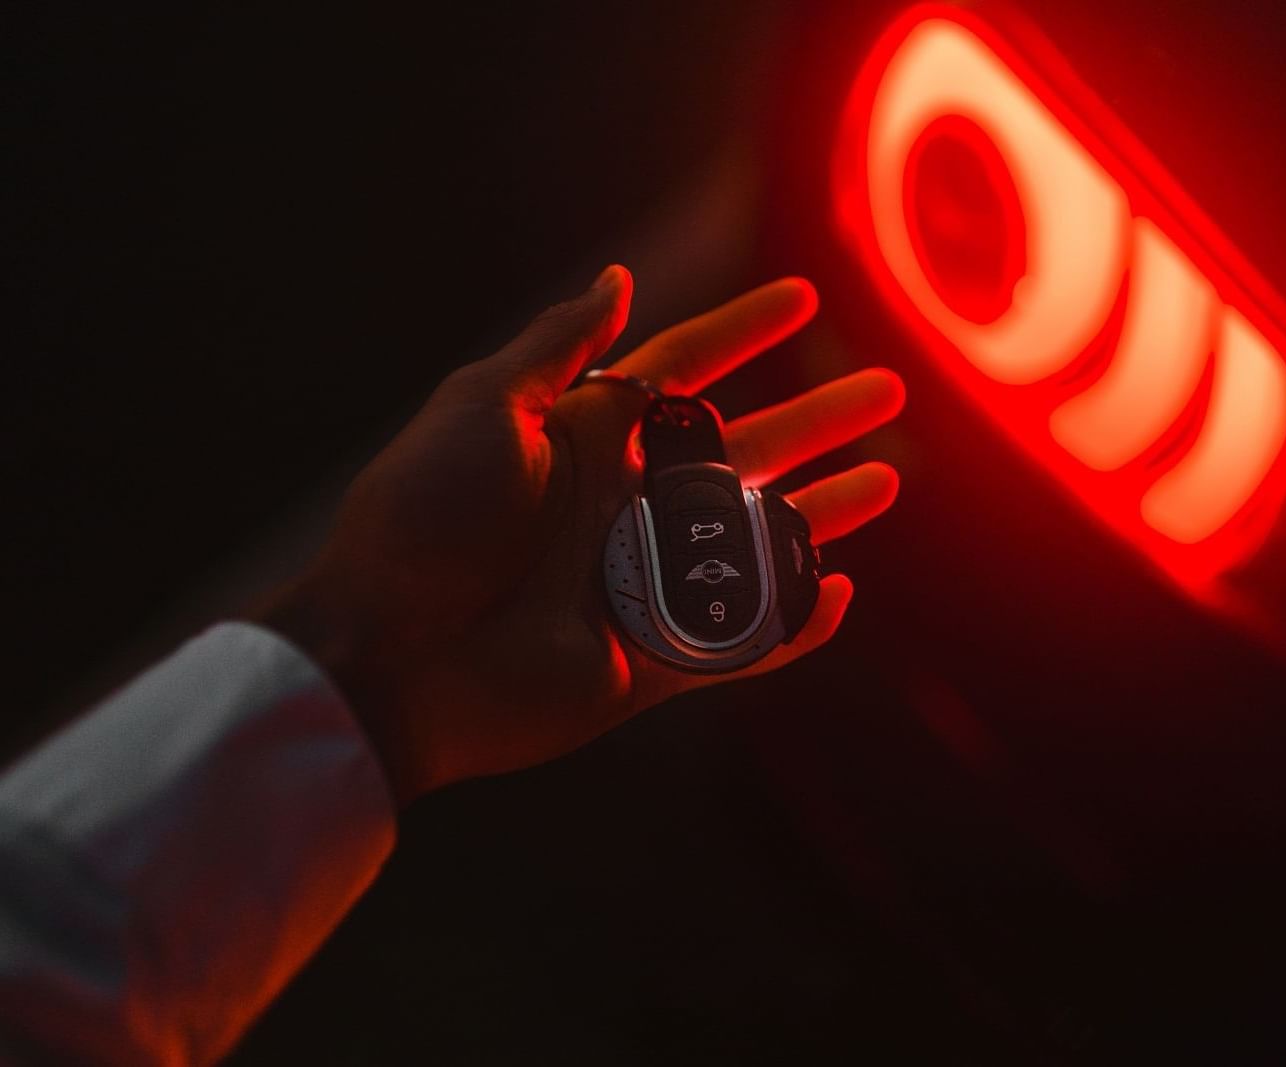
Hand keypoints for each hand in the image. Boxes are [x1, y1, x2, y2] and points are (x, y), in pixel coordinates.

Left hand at [254, 268, 903, 805]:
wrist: (389, 655)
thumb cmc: (423, 521)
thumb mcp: (482, 410)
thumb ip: (558, 346)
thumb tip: (617, 277)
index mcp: (586, 436)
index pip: (685, 370)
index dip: (744, 331)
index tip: (804, 298)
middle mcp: (623, 501)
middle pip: (745, 449)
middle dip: (816, 418)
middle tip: (887, 391)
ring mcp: (641, 579)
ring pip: (757, 539)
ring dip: (824, 511)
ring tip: (888, 481)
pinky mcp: (650, 657)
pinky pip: (741, 638)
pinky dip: (793, 622)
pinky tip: (840, 591)